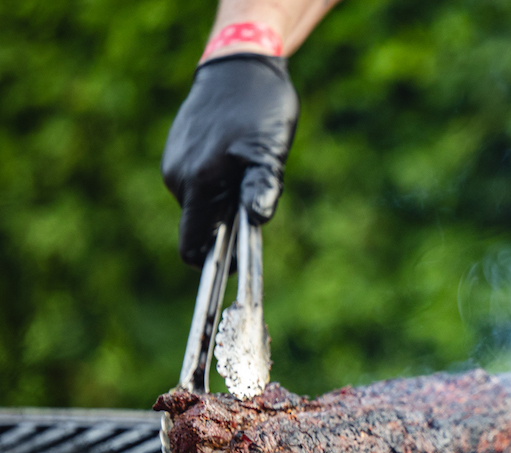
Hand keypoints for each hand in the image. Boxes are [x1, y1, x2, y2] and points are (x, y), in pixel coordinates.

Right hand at [161, 54, 298, 264]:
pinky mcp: (178, 152)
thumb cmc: (258, 109)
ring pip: (202, 205)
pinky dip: (218, 182)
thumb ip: (261, 187)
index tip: (239, 261)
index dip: (215, 263)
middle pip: (202, 227)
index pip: (192, 247)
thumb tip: (255, 221)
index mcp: (195, 184)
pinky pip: (199, 184)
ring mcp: (174, 164)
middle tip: (256, 193)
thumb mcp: (269, 151)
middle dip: (228, 225)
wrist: (238, 65)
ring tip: (248, 166)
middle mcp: (177, 178)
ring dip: (225, 202)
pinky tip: (236, 155)